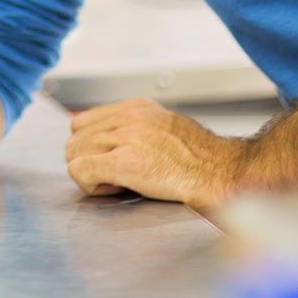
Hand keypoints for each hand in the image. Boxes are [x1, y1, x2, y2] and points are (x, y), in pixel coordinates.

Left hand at [63, 98, 246, 214]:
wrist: (223, 175)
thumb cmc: (199, 161)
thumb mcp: (164, 128)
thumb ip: (134, 128)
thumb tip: (103, 137)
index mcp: (136, 108)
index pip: (82, 122)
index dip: (92, 147)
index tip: (111, 161)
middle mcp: (128, 118)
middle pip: (75, 140)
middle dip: (90, 162)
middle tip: (117, 177)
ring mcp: (126, 138)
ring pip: (74, 154)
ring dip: (91, 174)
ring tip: (121, 182)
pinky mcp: (126, 162)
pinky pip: (80, 171)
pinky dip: (90, 185)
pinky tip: (116, 188)